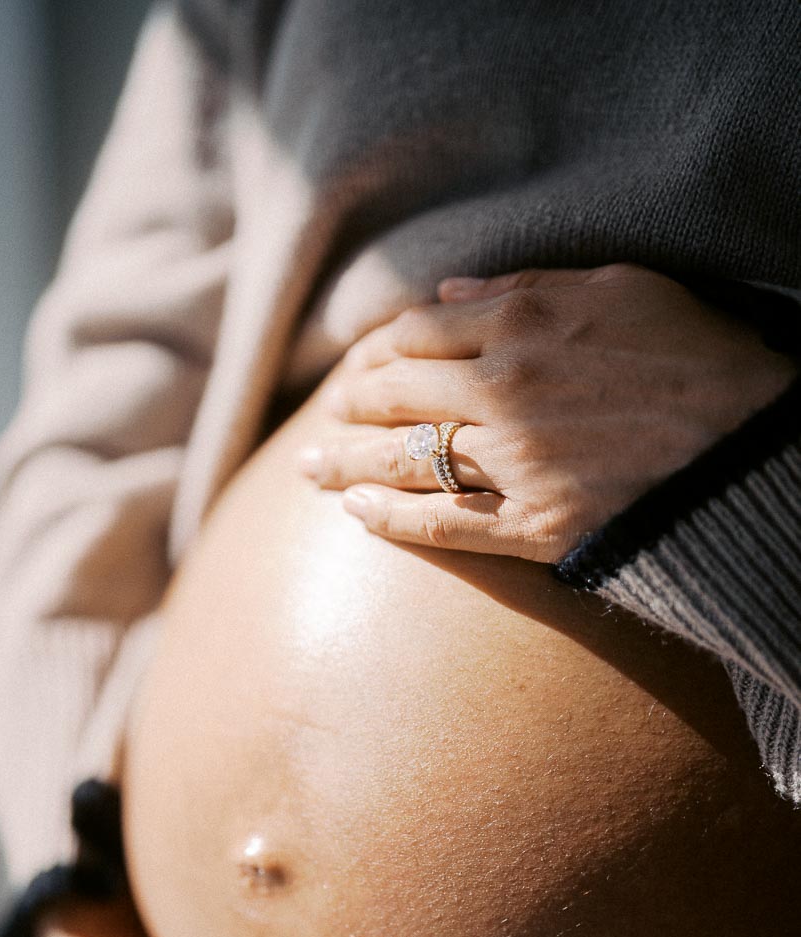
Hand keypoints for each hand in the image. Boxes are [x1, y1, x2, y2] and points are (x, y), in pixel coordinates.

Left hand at [301, 264, 796, 561]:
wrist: (752, 448)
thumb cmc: (699, 357)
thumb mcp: (624, 287)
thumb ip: (530, 285)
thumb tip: (449, 292)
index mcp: (523, 324)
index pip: (414, 333)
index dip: (375, 351)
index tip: (359, 366)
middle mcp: (504, 390)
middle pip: (392, 395)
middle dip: (348, 406)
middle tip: (324, 420)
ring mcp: (512, 463)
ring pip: (400, 460)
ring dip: (343, 464)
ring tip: (308, 471)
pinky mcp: (531, 526)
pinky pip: (440, 525)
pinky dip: (389, 520)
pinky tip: (356, 516)